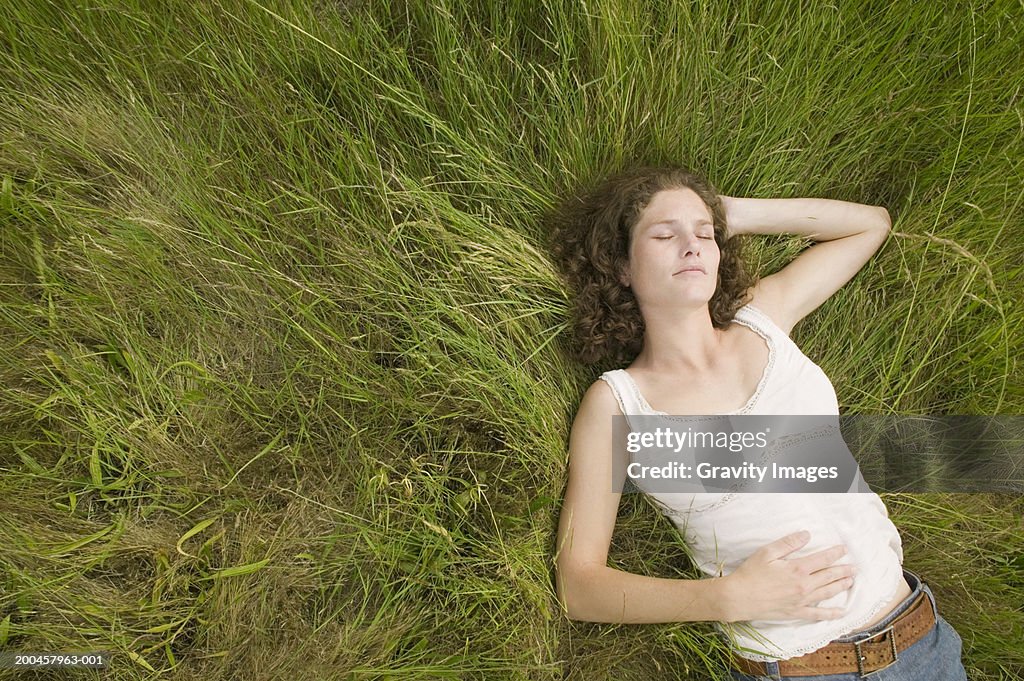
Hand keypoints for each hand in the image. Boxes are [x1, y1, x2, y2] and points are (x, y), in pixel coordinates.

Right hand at [719, 530, 854, 621]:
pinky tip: (842, 612)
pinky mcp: (796, 612)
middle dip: (843, 570)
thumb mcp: (767, 552)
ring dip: (841, 586)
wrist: (739, 598)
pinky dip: (832, 613)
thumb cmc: (751, 573)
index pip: (822, 559)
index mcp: (797, 569)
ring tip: (851, 581)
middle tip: (855, 567)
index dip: (834, 553)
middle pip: (829, 576)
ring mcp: (801, 600)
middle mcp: (804, 585)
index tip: (844, 549)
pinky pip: (818, 614)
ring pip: (827, 592)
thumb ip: (788, 543)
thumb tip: (806, 534)